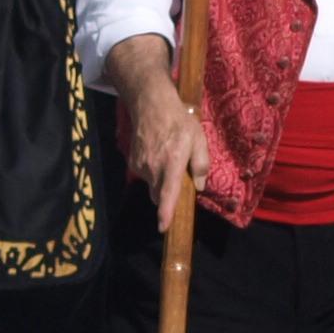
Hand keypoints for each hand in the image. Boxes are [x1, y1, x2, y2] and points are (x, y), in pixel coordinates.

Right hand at [125, 72, 207, 229]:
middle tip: (177, 177)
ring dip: (160, 180)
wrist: (151, 105)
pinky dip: (152, 171)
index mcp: (172, 163)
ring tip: (167, 158)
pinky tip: (157, 154)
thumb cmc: (179, 121)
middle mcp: (153, 167)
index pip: (167, 193)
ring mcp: (140, 165)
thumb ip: (201, 164)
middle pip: (159, 195)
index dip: (165, 212)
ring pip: (151, 185)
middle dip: (167, 195)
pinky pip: (144, 175)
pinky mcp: (133, 162)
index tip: (163, 227)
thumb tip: (199, 186)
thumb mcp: (198, 138)